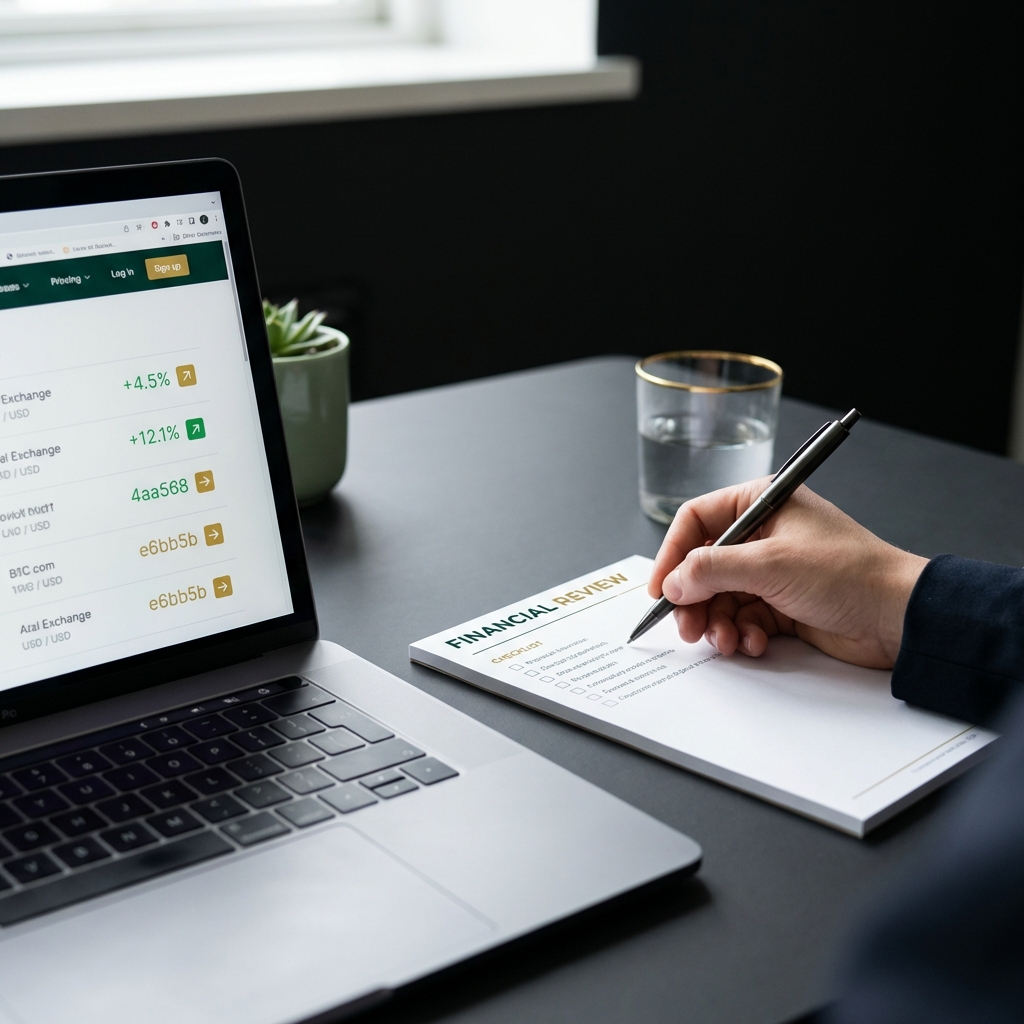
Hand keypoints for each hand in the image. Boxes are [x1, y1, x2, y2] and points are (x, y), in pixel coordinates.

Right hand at [648, 481, 927, 668]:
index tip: (660, 589)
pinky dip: (741, 634)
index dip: (672, 554)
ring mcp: (772, 570)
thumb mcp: (770, 565)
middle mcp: (763, 534)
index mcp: (761, 504)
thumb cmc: (848, 573)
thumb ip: (711, 570)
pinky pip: (743, 618)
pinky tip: (754, 644)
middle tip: (688, 627)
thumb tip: (672, 583)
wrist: (899, 617)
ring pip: (720, 597)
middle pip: (703, 565)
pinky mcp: (782, 604)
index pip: (696, 521)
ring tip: (726, 641)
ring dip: (717, 622)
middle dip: (694, 600)